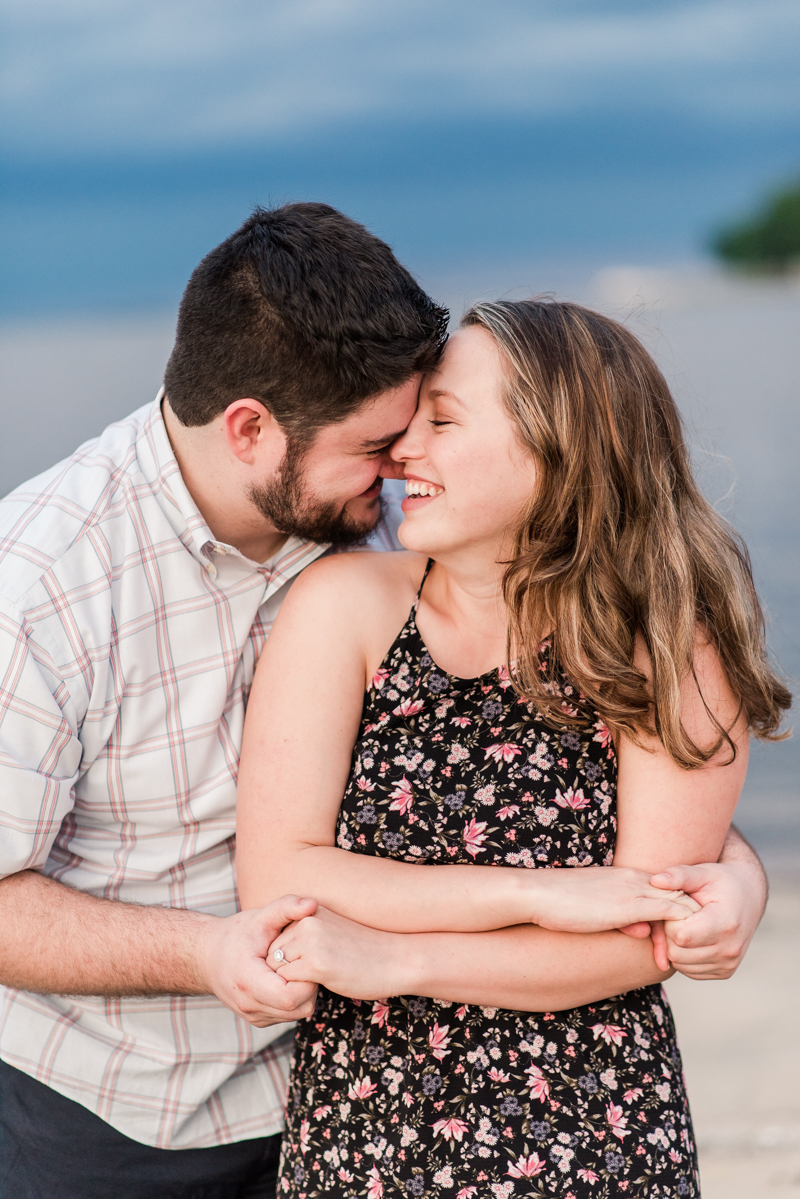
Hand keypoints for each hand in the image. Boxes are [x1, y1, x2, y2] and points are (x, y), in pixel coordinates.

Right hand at [196, 895, 318, 1025]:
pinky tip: (286, 978)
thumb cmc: (235, 935)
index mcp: (249, 981)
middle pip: (299, 1008)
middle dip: (309, 985)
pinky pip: (287, 1015)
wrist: (206, 956)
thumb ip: (286, 907)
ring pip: (296, 1013)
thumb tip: (312, 903)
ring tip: (295, 968)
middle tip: (305, 961)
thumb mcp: (260, 917)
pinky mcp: (257, 1019)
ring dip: (303, 993)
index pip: (291, 996)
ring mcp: (253, 1016)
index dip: (307, 978)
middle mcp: (249, 1005)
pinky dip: (293, 999)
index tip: (306, 957)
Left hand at [268, 906, 407, 1000]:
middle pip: (272, 954)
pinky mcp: (316, 964)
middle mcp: (307, 921)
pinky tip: (321, 986)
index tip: (308, 966)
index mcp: (310, 911)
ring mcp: (310, 941)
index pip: (276, 938)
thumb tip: (276, 954)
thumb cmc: (366, 950)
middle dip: (284, 970)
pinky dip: (298, 991)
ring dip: (290, 981)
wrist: (398, 959)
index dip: (288, 958)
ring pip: (276, 969)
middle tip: (310, 978)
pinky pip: (287, 983)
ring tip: (316, 981)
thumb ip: (306, 934)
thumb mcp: (332, 931)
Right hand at [529, 866, 698, 933]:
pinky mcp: (629, 906)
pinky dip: (684, 925)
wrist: (538, 893)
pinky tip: (692, 942)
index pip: (670, 886)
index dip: (686, 905)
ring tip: (712, 940)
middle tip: (716, 934)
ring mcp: (634, 891)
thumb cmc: (560, 902)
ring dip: (698, 920)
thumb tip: (642, 932)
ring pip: (682, 900)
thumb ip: (623, 918)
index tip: (699, 924)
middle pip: (683, 890)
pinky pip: (669, 912)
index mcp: (628, 876)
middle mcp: (636, 879)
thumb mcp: (597, 909)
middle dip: (701, 912)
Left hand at [648, 860, 766, 977]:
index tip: (675, 907)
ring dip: (675, 946)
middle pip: (677, 952)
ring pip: (680, 964)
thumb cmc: (721, 882)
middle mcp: (730, 949)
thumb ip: (679, 875)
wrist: (749, 897)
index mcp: (725, 923)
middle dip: (669, 934)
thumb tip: (655, 880)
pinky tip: (691, 937)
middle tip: (675, 916)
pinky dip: (684, 956)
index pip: (681, 935)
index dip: (670, 920)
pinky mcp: (725, 972)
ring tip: (684, 924)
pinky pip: (689, 971)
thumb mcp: (702, 872)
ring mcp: (728, 964)